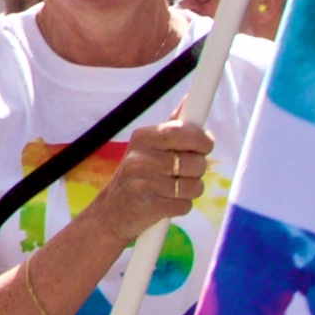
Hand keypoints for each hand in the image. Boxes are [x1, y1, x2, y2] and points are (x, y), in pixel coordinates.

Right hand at [87, 120, 214, 246]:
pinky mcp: (149, 206)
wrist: (108, 215)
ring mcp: (144, 182)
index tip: (206, 145)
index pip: (182, 131)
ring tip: (172, 190)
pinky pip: (185, 205)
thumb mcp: (147, 148)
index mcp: (142, 138)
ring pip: (195, 186)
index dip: (202, 139)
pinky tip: (165, 204)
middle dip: (197, 170)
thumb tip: (190, 99)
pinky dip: (180, 207)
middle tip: (183, 172)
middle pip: (196, 162)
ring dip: (190, 191)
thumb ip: (171, 127)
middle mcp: (140, 158)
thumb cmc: (137, 177)